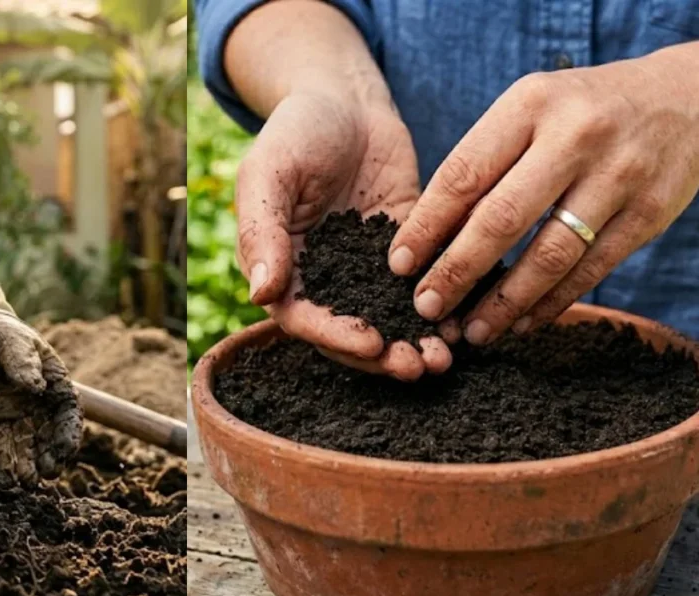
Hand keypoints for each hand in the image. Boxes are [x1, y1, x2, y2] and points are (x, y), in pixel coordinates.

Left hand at [0, 279, 82, 484]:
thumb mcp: (10, 340)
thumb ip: (23, 361)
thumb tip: (36, 387)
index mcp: (56, 382)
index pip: (68, 413)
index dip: (68, 434)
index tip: (64, 451)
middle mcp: (42, 403)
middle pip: (50, 435)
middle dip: (50, 456)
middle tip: (45, 474)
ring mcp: (21, 414)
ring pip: (28, 444)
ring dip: (28, 463)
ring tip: (25, 483)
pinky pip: (4, 443)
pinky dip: (5, 460)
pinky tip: (4, 476)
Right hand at [238, 91, 454, 379]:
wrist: (346, 97)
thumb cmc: (295, 130)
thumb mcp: (268, 173)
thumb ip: (262, 231)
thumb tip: (260, 293)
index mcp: (284, 268)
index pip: (306, 319)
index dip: (337, 338)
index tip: (372, 345)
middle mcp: (325, 278)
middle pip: (352, 332)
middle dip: (385, 354)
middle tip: (420, 365)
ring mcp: (367, 267)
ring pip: (391, 316)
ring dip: (417, 339)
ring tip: (448, 354)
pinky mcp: (407, 249)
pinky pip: (427, 281)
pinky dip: (446, 301)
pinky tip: (469, 315)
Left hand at [390, 46, 698, 343]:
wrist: (686, 97)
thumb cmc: (582, 111)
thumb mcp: (530, 110)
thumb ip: (486, 163)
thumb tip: (427, 238)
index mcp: (530, 105)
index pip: (463, 175)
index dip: (426, 227)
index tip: (399, 265)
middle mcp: (575, 136)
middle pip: (502, 219)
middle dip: (456, 272)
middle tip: (426, 308)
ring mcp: (618, 176)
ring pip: (550, 255)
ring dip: (504, 302)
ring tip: (471, 331)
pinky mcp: (650, 213)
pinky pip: (592, 270)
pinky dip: (551, 303)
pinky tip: (521, 323)